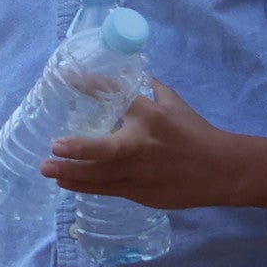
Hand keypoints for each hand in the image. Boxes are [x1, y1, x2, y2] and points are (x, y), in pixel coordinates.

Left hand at [42, 81, 235, 209]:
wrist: (221, 171)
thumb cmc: (195, 133)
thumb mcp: (174, 104)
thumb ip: (150, 89)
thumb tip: (131, 73)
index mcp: (150, 116)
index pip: (116, 96)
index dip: (89, 85)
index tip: (64, 77)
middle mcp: (141, 145)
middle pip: (106, 150)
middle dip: (78, 150)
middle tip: (53, 147)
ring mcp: (140, 173)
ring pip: (101, 176)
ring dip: (71, 174)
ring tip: (46, 170)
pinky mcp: (140, 193)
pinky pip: (107, 190)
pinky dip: (85, 187)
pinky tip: (65, 184)